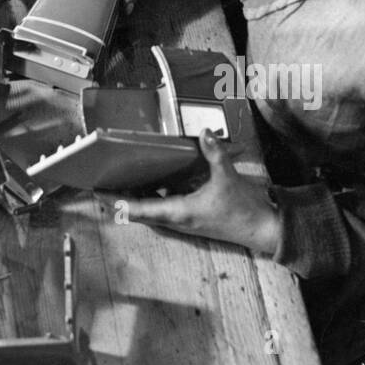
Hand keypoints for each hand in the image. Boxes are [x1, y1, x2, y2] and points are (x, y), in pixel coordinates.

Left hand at [114, 131, 281, 255]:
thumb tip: (204, 133)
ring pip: (152, 209)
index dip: (119, 203)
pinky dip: (156, 195)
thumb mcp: (228, 179)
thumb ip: (215, 154)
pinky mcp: (193, 217)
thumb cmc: (244, 210)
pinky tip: (154, 180)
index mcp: (180, 213)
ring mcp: (185, 220)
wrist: (264, 230)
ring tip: (121, 180)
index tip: (100, 194)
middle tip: (102, 183)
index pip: (141, 210)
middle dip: (121, 198)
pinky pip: (166, 206)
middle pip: (141, 210)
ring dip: (137, 197)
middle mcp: (178, 219)